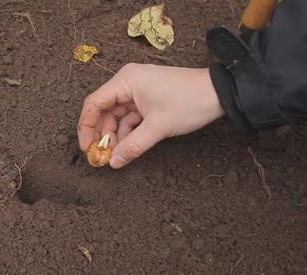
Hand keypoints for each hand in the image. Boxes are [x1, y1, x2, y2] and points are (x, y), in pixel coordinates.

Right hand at [77, 64, 224, 168]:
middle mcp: (128, 82)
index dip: (86, 128)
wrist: (219, 93)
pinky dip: (127, 131)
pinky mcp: (147, 97)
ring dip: (115, 135)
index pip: (94, 104)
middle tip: (100, 156)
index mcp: (126, 81)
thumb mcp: (158, 128)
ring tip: (115, 155)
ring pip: (116, 115)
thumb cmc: (189, 102)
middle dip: (101, 134)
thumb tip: (113, 162)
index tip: (87, 148)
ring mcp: (138, 89)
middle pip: (103, 110)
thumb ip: (133, 146)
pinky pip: (130, 115)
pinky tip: (127, 147)